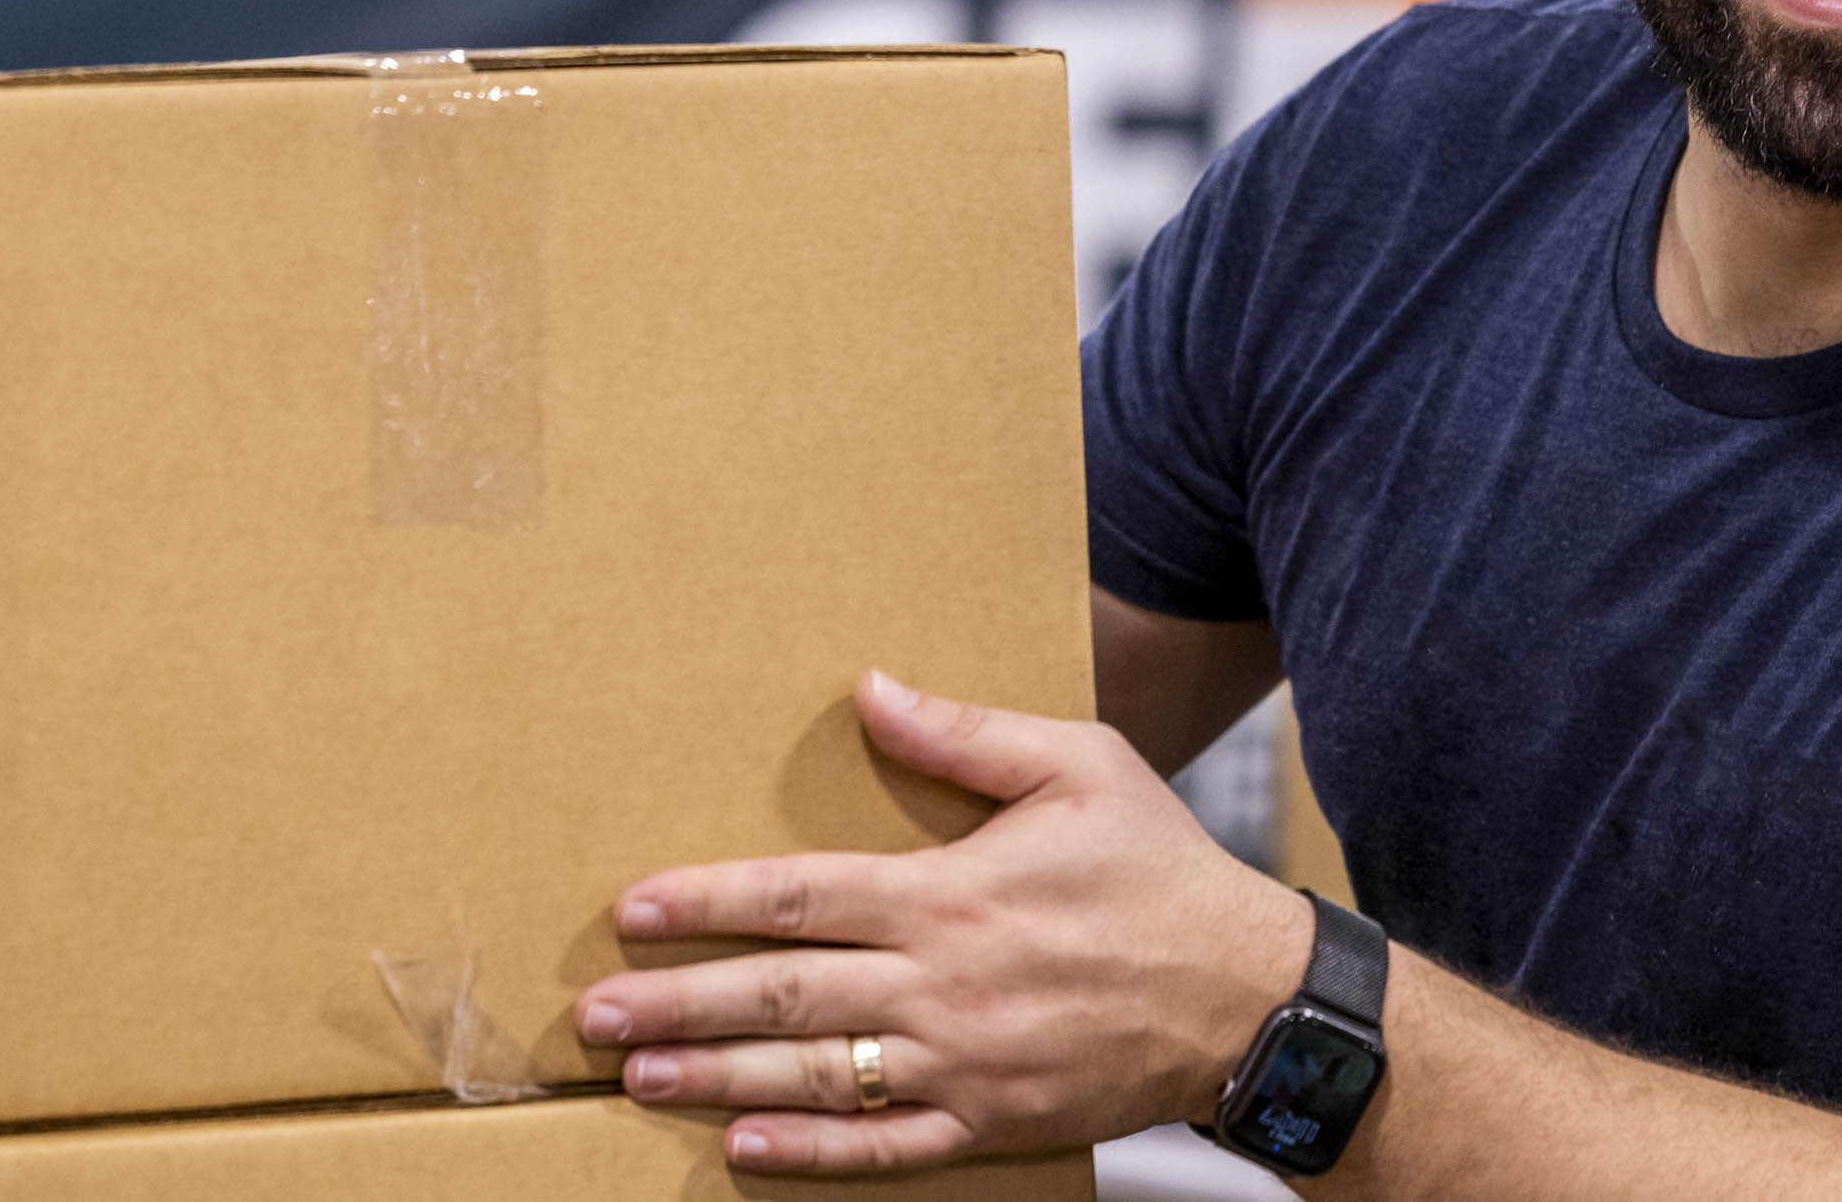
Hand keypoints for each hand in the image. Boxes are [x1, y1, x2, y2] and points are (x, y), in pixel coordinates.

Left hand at [576, 669, 1310, 1174]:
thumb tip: (872, 689)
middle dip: (677, 1004)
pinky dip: (811, 1151)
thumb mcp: (1079, 767)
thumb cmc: (1162, 872)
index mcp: (952, 894)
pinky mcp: (991, 1123)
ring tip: (638, 1079)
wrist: (1247, 997)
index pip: (799, 897)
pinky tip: (743, 1147)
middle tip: (594, 1017)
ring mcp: (963, 1065)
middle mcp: (942, 986)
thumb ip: (968, 734)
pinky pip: (885, 1147)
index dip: (706, 902)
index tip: (631, 909)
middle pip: (781, 997)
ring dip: (716, 1079)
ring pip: (814, 1076)